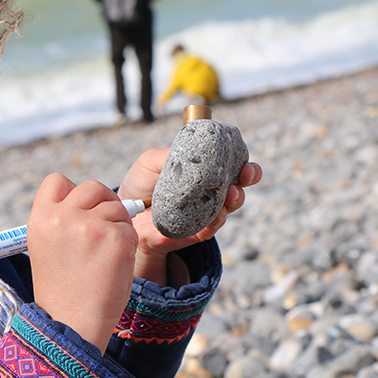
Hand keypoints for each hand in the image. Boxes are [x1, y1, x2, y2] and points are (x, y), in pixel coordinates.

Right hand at [27, 174, 138, 354]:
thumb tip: (96, 198)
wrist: (72, 325)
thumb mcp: (48, 248)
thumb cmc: (62, 290)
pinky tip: (114, 264)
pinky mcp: (117, 238)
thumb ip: (64, 220)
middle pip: (92, 187)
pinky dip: (128, 243)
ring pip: (116, 206)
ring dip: (117, 225)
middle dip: (103, 203)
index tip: (79, 212)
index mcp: (40, 218)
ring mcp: (91, 226)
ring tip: (104, 255)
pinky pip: (130, 228)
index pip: (57, 181)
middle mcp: (63, 217)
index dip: (72, 192)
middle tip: (103, 230)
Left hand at [118, 148, 261, 285]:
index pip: (227, 160)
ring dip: (236, 197)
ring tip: (231, 193)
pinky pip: (215, 225)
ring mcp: (206, 209)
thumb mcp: (151, 162)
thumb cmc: (140, 185)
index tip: (242, 154)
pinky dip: (218, 218)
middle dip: (248, 176)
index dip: (239, 157)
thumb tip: (188, 147)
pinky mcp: (199, 229)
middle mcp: (208, 188)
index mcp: (201, 169)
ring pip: (231, 204)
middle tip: (246, 174)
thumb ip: (169, 154)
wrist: (128, 216)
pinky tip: (217, 213)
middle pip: (238, 181)